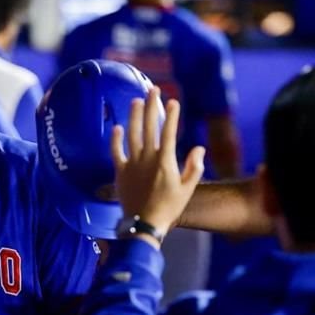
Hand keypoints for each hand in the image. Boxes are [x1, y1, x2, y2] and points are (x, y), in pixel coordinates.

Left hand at [110, 87, 205, 236]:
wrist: (143, 224)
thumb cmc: (169, 208)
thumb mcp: (188, 189)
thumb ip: (194, 167)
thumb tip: (199, 148)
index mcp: (165, 161)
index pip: (169, 132)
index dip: (172, 115)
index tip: (174, 100)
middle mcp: (147, 158)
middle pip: (150, 127)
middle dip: (152, 107)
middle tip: (153, 90)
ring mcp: (132, 164)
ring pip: (132, 134)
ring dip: (134, 116)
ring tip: (136, 101)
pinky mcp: (120, 172)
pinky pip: (116, 152)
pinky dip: (116, 139)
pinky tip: (117, 127)